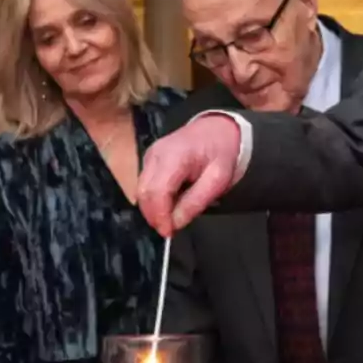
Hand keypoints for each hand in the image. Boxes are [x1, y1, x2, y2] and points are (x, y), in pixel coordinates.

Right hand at [138, 115, 240, 236]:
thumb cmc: (221, 153)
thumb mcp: (219, 179)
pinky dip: (154, 198)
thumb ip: (196, 201)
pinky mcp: (149, 159)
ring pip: (141, 190)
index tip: (169, 232)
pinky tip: (170, 202)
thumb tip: (175, 222)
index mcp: (175, 155)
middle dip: (154, 216)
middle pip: (144, 193)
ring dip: (153, 208)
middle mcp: (156, 154)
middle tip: (170, 229)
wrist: (218, 129)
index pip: (157, 191)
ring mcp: (150, 155)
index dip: (160, 216)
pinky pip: (145, 184)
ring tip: (172, 216)